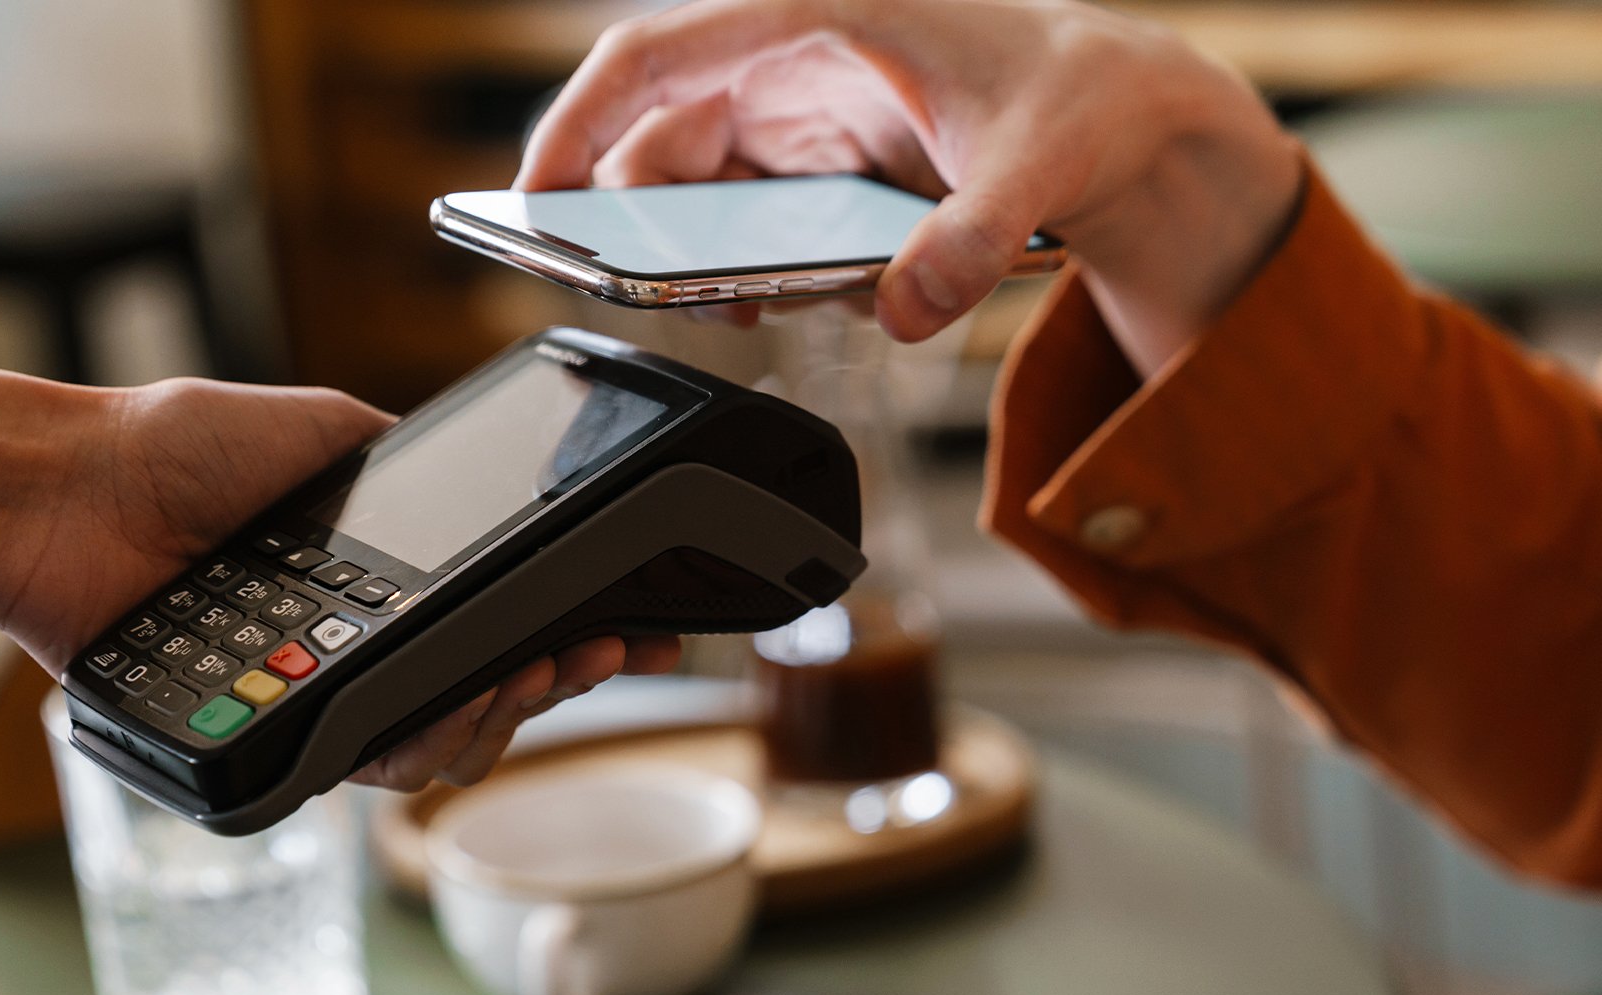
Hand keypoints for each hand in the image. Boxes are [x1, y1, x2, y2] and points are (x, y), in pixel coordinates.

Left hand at [0, 377, 679, 789]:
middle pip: (482, 689)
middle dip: (551, 676)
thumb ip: (406, 462)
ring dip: (496, 716)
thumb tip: (486, 483)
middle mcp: (356, 636)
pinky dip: (416, 746)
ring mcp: (319, 687)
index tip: (628, 628)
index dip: (562, 626)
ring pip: (437, 740)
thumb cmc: (179, 446)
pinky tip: (446, 714)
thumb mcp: (324, 428)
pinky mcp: (273, 730)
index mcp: (377, 571)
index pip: (489, 613)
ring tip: (518, 677)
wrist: (77, 494)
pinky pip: (364, 763)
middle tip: (585, 651)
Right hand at [516, 0, 1304, 376]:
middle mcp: (788, 68)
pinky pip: (738, 225)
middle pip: (656, 141)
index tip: (534, 196)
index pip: (657, 54)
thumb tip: (906, 309)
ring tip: (742, 304)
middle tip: (636, 292)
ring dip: (693, 258)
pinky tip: (785, 299)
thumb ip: (972, 239)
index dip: (578, 121)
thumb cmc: (1076, 97)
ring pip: (690, 192)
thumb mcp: (1039, 164)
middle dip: (633, 221)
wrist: (1117, 118)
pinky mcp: (812, 174)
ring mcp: (795, 123)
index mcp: (819, 19)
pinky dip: (742, 272)